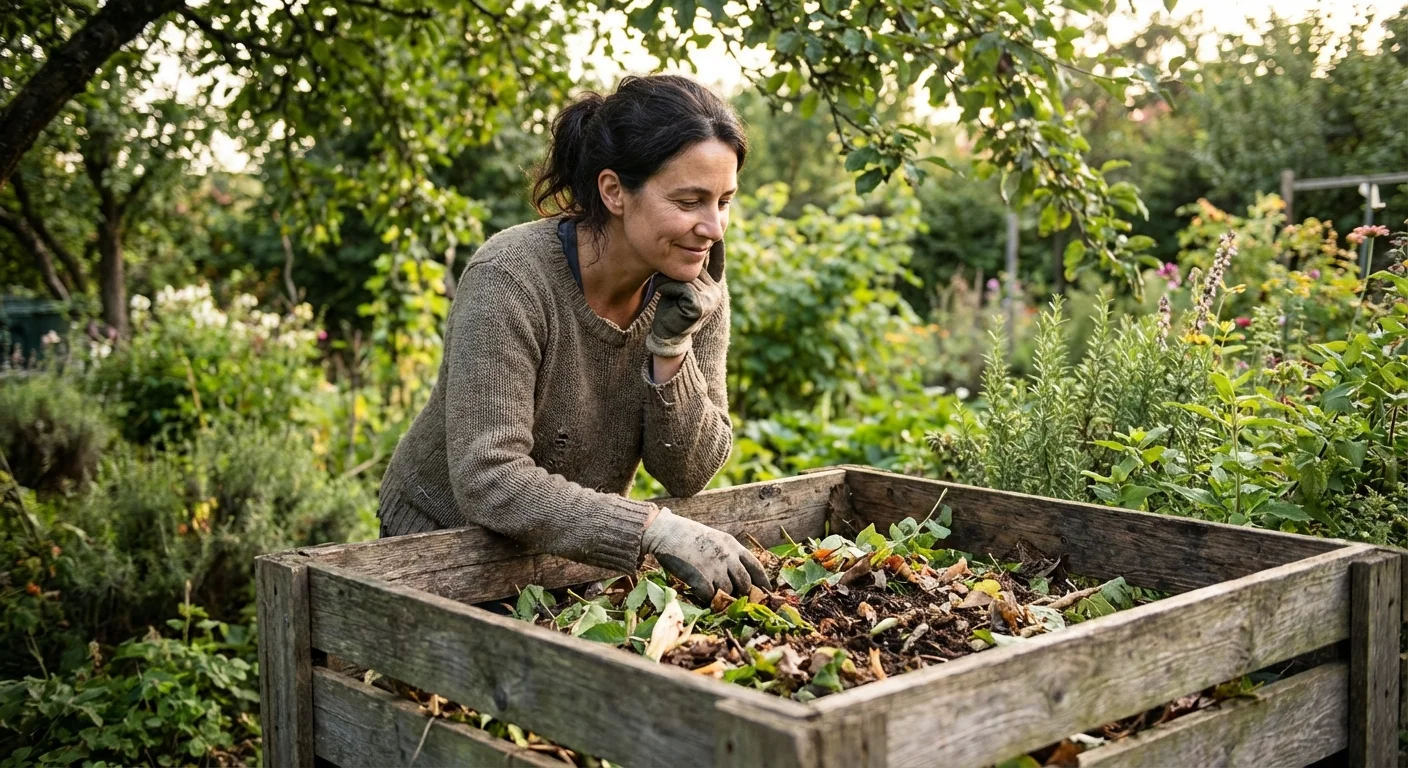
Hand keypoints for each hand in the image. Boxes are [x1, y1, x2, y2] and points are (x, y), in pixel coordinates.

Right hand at [640, 507, 768, 598]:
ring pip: (728, 593)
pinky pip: (710, 597)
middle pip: (745, 584)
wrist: (665, 532)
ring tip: (714, 595)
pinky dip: (706, 599)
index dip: (763, 582)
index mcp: (733, 545)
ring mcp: (714, 568)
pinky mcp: (700, 578)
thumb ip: (727, 554)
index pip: (756, 567)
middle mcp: (727, 557)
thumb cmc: (687, 535)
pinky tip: (700, 594)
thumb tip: (737, 574)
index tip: (766, 592)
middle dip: (742, 593)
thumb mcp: (714, 538)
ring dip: (722, 597)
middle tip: (735, 599)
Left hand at [646, 240, 725, 357]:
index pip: (717, 261)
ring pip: (685, 275)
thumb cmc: (671, 308)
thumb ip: (691, 271)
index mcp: (715, 286)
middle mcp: (716, 291)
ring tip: (664, 293)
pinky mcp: (698, 305)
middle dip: (676, 272)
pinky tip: (665, 299)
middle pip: (695, 266)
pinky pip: (679, 286)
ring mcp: (709, 298)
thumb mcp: (682, 286)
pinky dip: (666, 288)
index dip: (717, 248)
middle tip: (666, 286)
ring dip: (668, 281)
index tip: (719, 233)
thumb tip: (695, 247)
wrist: (667, 336)